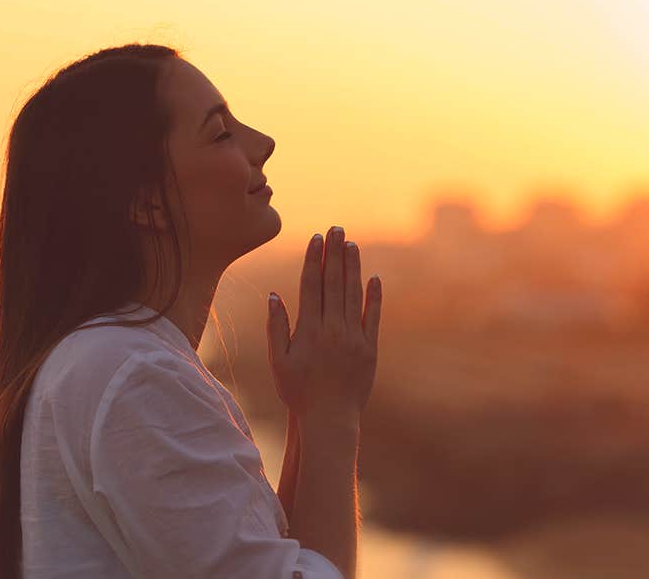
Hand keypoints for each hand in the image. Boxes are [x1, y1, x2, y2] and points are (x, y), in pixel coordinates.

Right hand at [266, 226, 382, 421]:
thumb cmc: (298, 393)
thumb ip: (276, 327)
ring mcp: (354, 338)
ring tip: (352, 244)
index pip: (311, 286)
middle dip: (335, 254)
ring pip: (354, 295)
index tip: (316, 238)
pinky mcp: (371, 349)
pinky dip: (374, 297)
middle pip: (334, 284)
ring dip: (353, 268)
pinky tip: (374, 278)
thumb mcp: (279, 362)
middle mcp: (333, 330)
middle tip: (336, 229)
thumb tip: (274, 295)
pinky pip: (373, 317)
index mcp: (309, 331)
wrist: (331, 420)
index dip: (314, 260)